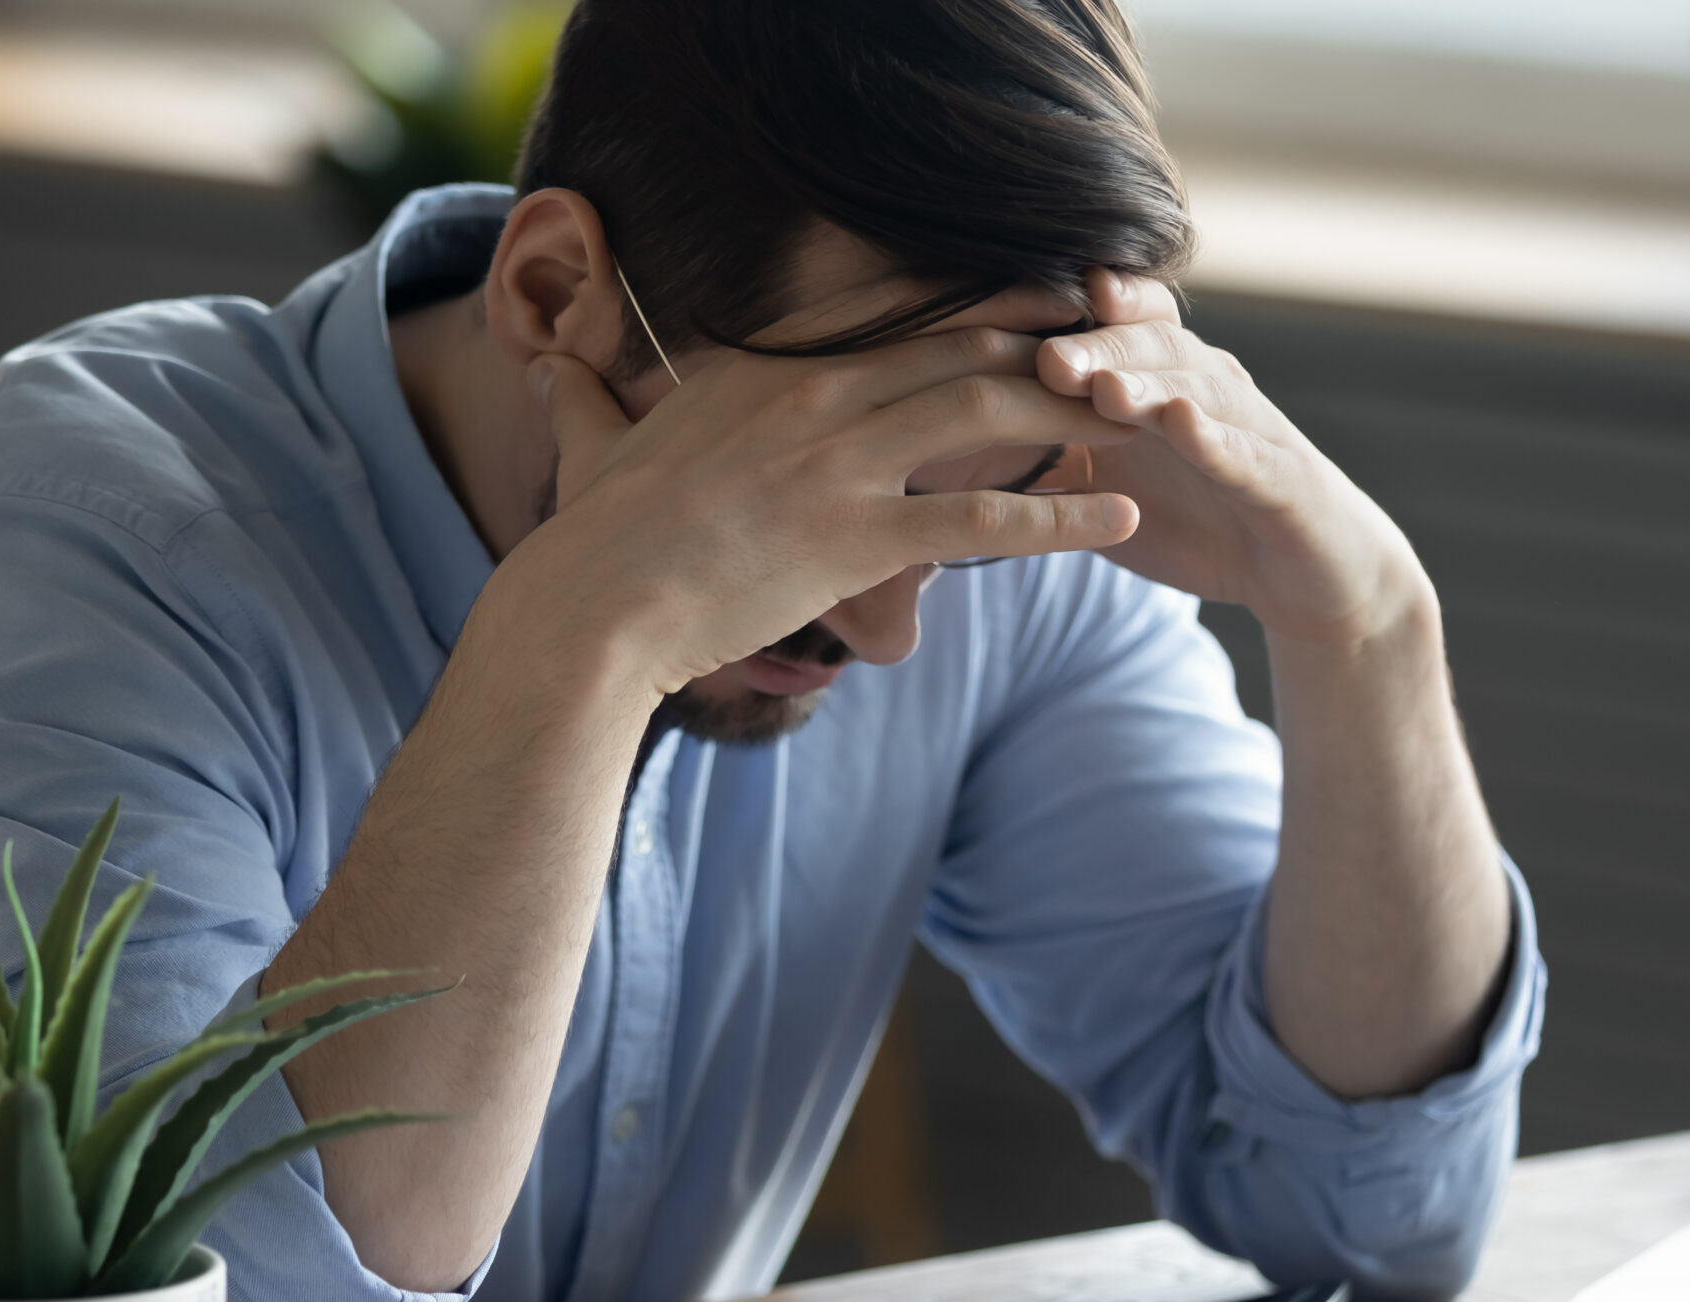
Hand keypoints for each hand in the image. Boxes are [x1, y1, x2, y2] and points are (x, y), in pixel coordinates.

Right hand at [512, 318, 1138, 696]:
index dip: (974, 307)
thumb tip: (547, 366)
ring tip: (1142, 417)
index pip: (893, 318)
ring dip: (1073, 412)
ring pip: (985, 414)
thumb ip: (584, 397)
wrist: (588, 609)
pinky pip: (980, 520)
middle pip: (959, 349)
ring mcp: (838, 464)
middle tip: (1116, 340)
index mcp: (765, 368)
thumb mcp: (590, 445)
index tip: (1033, 304)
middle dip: (1047, 339)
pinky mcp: (856, 538)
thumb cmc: (589, 539)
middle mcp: (812, 396)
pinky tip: (1117, 515)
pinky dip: (1058, 516)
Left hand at [1038, 272, 1426, 648]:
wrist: (1301, 575)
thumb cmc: (1201, 521)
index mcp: (1160, 385)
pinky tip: (1185, 428)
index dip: (1070, 319)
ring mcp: (1249, 429)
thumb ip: (1049, 463)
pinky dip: (1217, 441)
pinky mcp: (1286, 481)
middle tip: (1047, 358)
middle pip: (1151, 350)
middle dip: (1099, 348)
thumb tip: (953, 452)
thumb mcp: (1111, 493)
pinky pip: (1249, 455)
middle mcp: (1206, 390)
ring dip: (1151, 386)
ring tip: (1105, 390)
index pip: (1114, 330)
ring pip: (1199, 392)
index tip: (1014, 321)